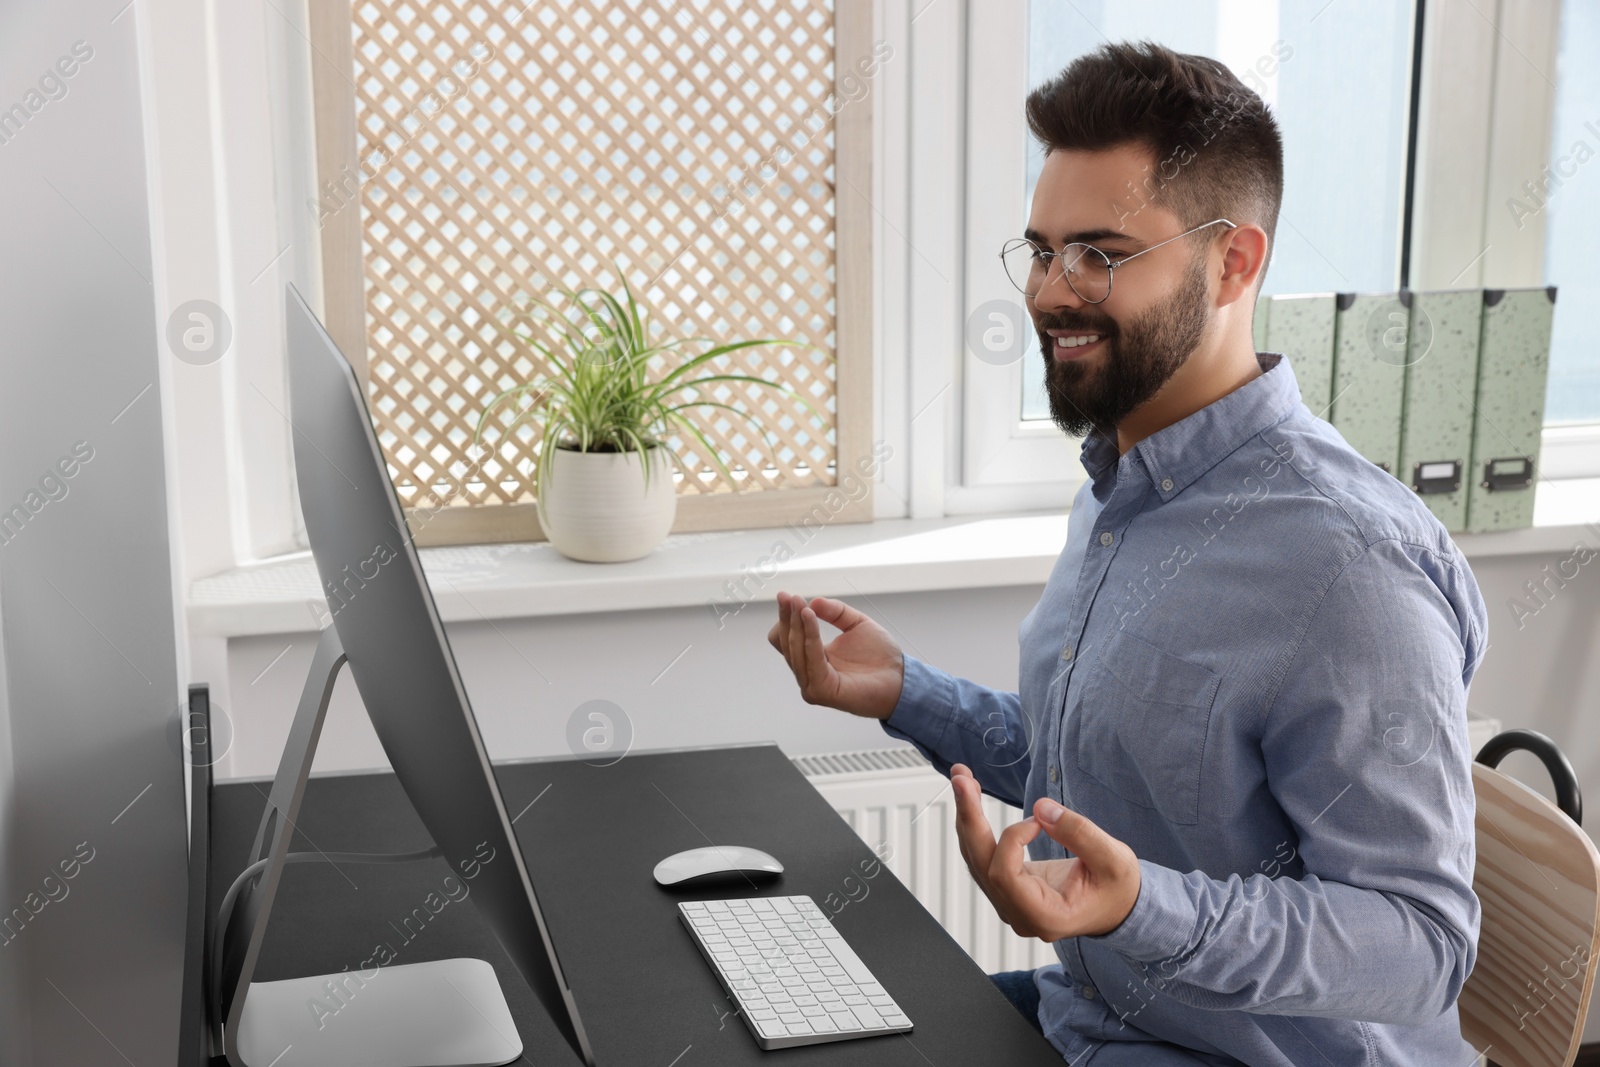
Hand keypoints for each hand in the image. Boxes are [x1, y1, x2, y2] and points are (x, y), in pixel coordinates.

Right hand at [766, 591, 903, 719]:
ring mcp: (812, 684)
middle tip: (790, 596)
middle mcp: (808, 673)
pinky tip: (810, 617)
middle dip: (788, 617)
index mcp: (812, 658)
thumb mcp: (856, 624)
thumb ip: (836, 612)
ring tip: (801, 604)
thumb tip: (813, 602)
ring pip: (794, 649)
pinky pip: (810, 659)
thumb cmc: (881, 657)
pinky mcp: (821, 691)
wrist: (901, 680)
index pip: (785, 638)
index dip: (785, 617)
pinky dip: (809, 635)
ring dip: (797, 624)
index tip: (788, 596)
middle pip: (784, 642)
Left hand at [951, 763, 1140, 940]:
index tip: (1038, 821)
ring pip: (976, 858)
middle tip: (961, 777)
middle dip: (970, 817)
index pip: (1005, 875)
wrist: (1118, 907)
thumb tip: (1042, 808)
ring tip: (963, 778)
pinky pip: (983, 857)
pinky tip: (971, 799)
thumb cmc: (1118, 888)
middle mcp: (1019, 914)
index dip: (1012, 839)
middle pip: (981, 864)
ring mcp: (1010, 903)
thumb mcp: (1114, 859)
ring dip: (968, 816)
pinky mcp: (1008, 888)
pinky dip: (976, 825)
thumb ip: (1080, 833)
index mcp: (1045, 916)